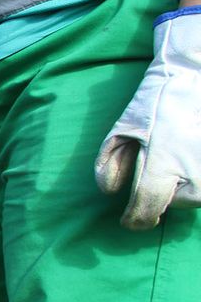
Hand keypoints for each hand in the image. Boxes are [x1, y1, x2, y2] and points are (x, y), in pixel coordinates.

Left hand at [96, 7, 200, 228]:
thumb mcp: (122, 129)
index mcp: (163, 165)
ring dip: (182, 183)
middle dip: (161, 188)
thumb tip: (110, 192)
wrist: (196, 78)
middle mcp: (194, 175)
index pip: (147, 209)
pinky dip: (196, 175)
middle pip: (172, 203)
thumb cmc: (156, 103)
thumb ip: (110, 163)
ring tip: (178, 151)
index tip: (129, 222)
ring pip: (193, 196)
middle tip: (160, 158)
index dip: (135, 219)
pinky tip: (190, 152)